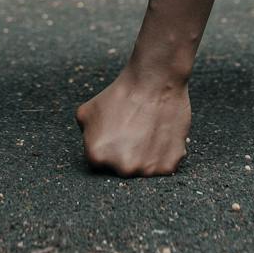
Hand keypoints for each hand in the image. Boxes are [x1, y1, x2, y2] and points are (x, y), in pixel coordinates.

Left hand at [75, 69, 190, 176]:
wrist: (153, 82)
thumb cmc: (120, 94)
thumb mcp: (85, 112)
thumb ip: (85, 136)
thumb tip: (90, 145)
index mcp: (97, 157)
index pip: (100, 163)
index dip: (107, 147)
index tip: (116, 135)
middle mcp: (121, 168)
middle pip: (122, 170)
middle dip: (125, 155)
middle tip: (133, 133)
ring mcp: (146, 170)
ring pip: (144, 171)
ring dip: (145, 158)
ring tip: (148, 133)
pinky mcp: (169, 165)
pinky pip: (163, 167)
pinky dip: (163, 156)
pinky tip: (160, 136)